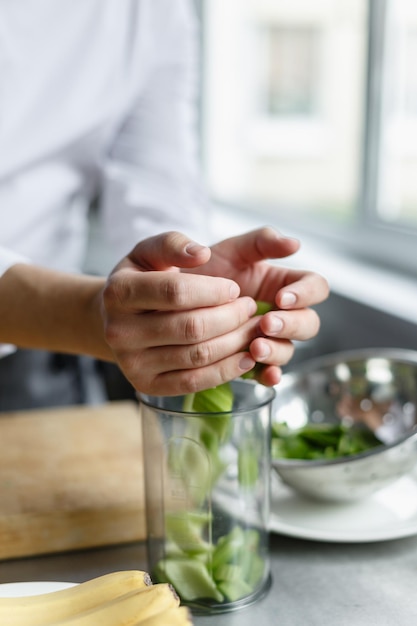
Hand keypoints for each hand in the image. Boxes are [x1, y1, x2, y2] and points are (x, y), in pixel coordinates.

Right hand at [101, 232, 260, 394]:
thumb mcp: (150, 252)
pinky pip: (194, 382)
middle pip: (191, 327)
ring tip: (252, 328)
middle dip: (230, 317)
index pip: (176, 292)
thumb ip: (174, 244)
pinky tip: (246, 358)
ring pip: (197, 356)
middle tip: (250, 308)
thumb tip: (201, 253)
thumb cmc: (142, 280)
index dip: (214, 291)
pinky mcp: (146, 385)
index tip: (235, 289)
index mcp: (119, 292)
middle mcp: (120, 331)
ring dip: (235, 342)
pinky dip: (226, 371)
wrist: (117, 319)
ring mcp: (132, 363)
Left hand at [186, 227, 329, 385]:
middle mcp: (282, 313)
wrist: (172, 299)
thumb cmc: (206, 270)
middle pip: (309, 323)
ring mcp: (269, 339)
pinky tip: (261, 374)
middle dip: (291, 325)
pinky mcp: (253, 361)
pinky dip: (269, 375)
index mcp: (284, 283)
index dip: (306, 294)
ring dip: (277, 351)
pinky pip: (269, 372)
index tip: (282, 298)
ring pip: (289, 349)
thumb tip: (294, 244)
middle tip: (266, 324)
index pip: (315, 287)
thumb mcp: (230, 250)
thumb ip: (260, 241)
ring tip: (254, 348)